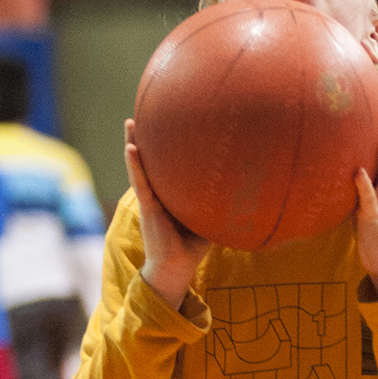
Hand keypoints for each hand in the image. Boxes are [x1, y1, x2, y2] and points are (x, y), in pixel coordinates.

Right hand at [125, 119, 208, 310]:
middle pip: (152, 160)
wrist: (177, 267)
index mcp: (170, 194)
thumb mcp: (209, 218)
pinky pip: (140, 182)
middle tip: (146, 111)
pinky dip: (135, 165)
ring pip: (140, 166)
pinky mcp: (148, 207)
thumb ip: (219, 202)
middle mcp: (158, 193)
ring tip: (131, 122)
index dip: (167, 145)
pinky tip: (132, 148)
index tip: (171, 122)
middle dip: (148, 137)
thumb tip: (246, 187)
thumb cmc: (193, 246)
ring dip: (134, 144)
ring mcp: (151, 199)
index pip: (168, 165)